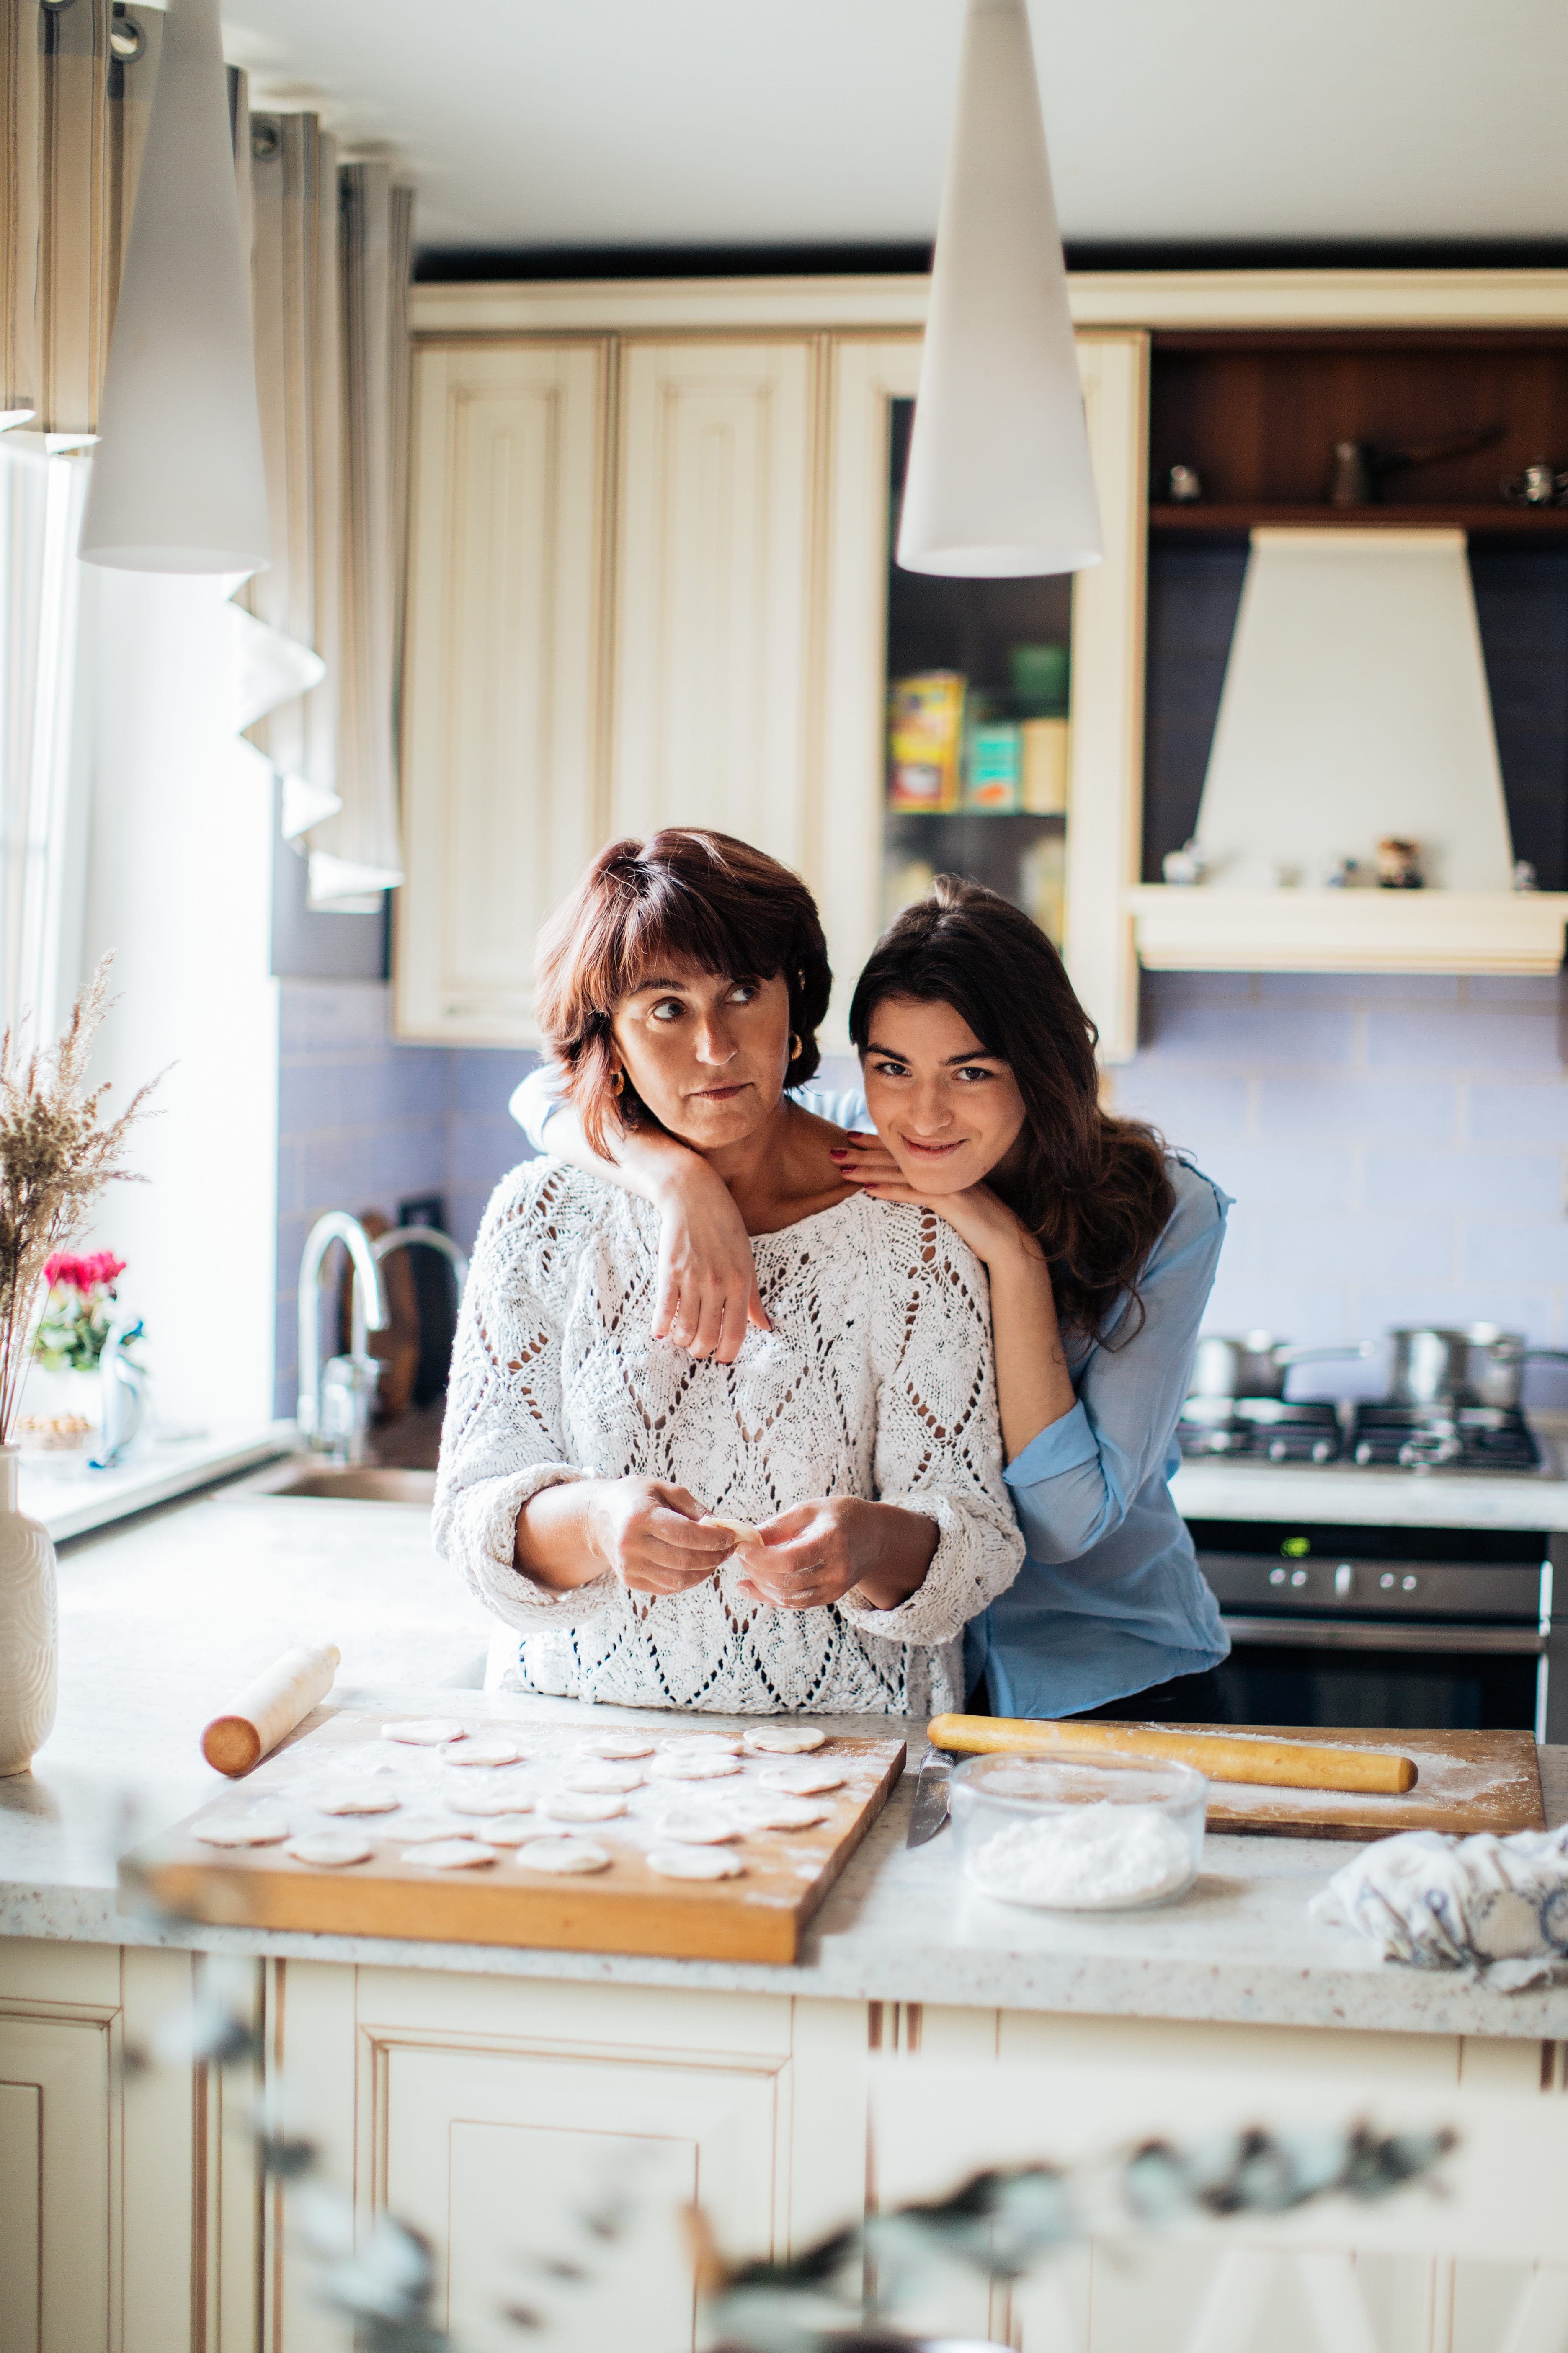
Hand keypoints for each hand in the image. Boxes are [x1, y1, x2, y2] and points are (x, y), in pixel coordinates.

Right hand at [586, 1478, 737, 1597]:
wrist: (598, 1516)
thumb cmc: (636, 1498)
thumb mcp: (664, 1489)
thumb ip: (694, 1509)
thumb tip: (723, 1529)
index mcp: (640, 1515)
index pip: (686, 1534)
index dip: (715, 1539)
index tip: (732, 1536)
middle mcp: (631, 1544)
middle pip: (685, 1560)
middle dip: (715, 1557)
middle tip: (729, 1549)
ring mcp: (628, 1566)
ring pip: (679, 1580)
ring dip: (705, 1571)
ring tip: (716, 1557)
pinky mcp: (629, 1580)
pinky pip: (668, 1587)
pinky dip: (689, 1580)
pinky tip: (697, 1566)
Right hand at [651, 1162, 768, 1363]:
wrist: (694, 1196)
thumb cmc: (725, 1228)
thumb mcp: (747, 1261)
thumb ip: (753, 1297)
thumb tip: (766, 1327)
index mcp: (741, 1282)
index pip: (737, 1331)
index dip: (728, 1352)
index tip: (722, 1358)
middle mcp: (718, 1283)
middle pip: (708, 1336)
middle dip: (702, 1350)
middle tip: (699, 1349)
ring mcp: (692, 1278)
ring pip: (685, 1328)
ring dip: (682, 1341)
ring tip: (682, 1339)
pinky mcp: (669, 1271)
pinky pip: (664, 1310)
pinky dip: (662, 1326)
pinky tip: (661, 1330)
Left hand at [732, 1497, 936, 1613]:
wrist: (875, 1537)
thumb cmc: (839, 1516)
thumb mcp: (809, 1510)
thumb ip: (778, 1526)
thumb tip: (746, 1539)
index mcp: (833, 1540)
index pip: (790, 1559)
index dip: (760, 1558)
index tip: (741, 1548)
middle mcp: (838, 1569)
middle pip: (786, 1581)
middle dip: (756, 1570)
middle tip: (741, 1555)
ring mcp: (836, 1588)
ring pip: (788, 1597)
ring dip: (760, 1585)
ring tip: (746, 1568)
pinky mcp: (830, 1597)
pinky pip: (795, 1603)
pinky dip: (770, 1597)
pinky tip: (752, 1586)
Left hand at [833, 1132, 1039, 1274]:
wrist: (1010, 1243)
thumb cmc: (981, 1228)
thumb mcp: (953, 1206)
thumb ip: (932, 1193)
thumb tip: (905, 1190)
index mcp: (942, 1167)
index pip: (903, 1150)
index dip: (876, 1142)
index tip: (851, 1136)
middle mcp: (943, 1169)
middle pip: (896, 1157)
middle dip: (862, 1152)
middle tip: (834, 1148)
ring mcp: (947, 1183)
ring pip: (900, 1171)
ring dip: (867, 1168)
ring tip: (841, 1167)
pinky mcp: (951, 1202)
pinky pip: (914, 1193)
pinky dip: (890, 1190)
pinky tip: (868, 1189)